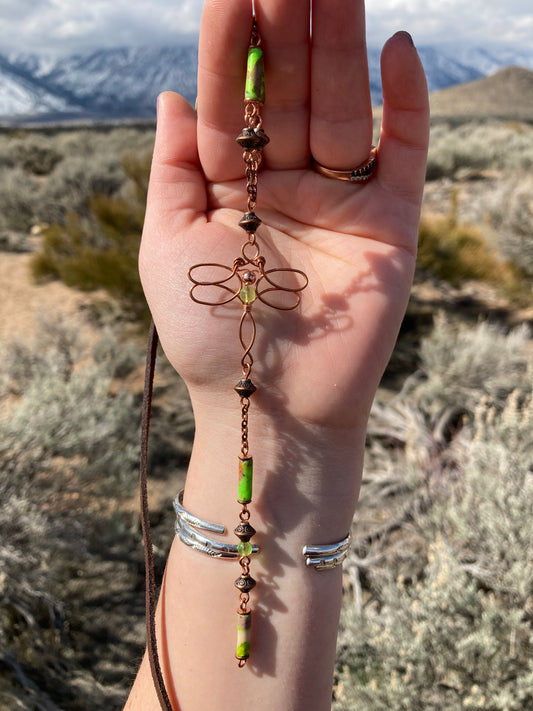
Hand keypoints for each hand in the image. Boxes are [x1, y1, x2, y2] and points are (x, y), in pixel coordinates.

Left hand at [140, 0, 428, 433]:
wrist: (271, 409)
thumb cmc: (209, 338)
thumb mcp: (167, 244)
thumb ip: (172, 168)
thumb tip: (171, 93)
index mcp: (234, 186)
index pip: (234, 101)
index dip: (232, 46)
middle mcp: (289, 184)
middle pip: (293, 92)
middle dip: (291, 27)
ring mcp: (342, 202)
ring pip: (347, 108)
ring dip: (343, 45)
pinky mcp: (391, 227)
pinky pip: (404, 155)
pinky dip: (409, 104)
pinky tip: (399, 48)